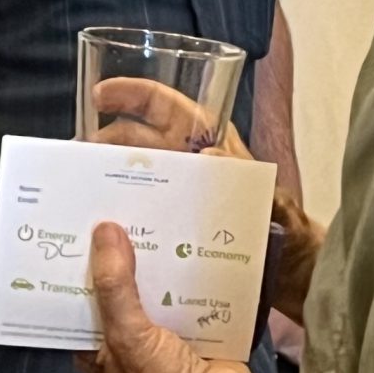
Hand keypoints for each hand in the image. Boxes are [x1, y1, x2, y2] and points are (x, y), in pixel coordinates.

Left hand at [80, 222, 259, 372]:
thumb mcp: (129, 336)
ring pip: (153, 280)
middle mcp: (127, 333)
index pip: (78, 298)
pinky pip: (188, 284)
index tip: (73, 223)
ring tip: (149, 206)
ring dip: (155, 253)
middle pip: (118, 283)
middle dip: (119, 251)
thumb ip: (115, 286)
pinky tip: (189, 231)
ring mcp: (163, 326)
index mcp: (98, 344)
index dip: (75, 265)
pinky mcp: (195, 319)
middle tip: (114, 203)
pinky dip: (189, 263)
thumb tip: (105, 231)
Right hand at [90, 88, 322, 324]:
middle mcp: (193, 168)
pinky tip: (100, 232)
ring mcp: (182, 198)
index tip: (102, 95)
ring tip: (82, 195)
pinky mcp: (177, 228)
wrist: (295, 277)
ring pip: (137, 179)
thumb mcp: (273, 203)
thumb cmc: (290, 233)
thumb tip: (209, 155)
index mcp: (213, 148)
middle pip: (142, 143)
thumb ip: (245, 179)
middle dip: (108, 144)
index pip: (170, 108)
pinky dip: (121, 216)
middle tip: (78, 160)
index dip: (136, 95)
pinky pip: (143, 213)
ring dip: (111, 183)